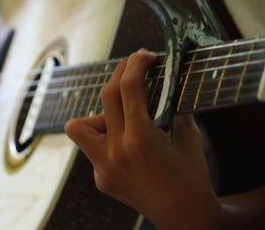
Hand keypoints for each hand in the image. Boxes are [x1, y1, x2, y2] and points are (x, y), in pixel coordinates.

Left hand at [65, 49, 223, 228]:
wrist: (184, 218)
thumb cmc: (191, 179)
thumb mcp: (190, 139)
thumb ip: (175, 111)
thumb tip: (166, 88)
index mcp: (140, 139)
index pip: (129, 87)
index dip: (135, 64)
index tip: (143, 56)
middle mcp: (115, 151)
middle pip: (106, 96)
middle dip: (120, 74)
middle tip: (133, 69)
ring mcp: (103, 167)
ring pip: (78, 127)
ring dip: (97, 115)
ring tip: (119, 120)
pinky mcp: (100, 179)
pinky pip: (92, 150)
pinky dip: (105, 142)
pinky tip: (124, 150)